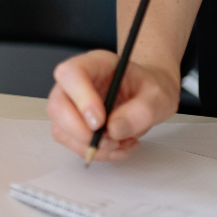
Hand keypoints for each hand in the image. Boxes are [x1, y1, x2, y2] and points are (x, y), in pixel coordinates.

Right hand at [47, 50, 179, 160]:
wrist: (148, 97)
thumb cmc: (150, 89)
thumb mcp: (159, 96)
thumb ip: (142, 110)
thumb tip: (113, 130)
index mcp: (94, 64)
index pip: (71, 74)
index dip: (81, 98)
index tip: (100, 121)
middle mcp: (74, 84)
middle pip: (57, 106)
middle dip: (80, 131)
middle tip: (110, 141)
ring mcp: (69, 106)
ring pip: (61, 129)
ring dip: (91, 146)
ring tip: (122, 143)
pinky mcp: (71, 126)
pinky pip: (72, 144)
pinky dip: (96, 152)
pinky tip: (118, 147)